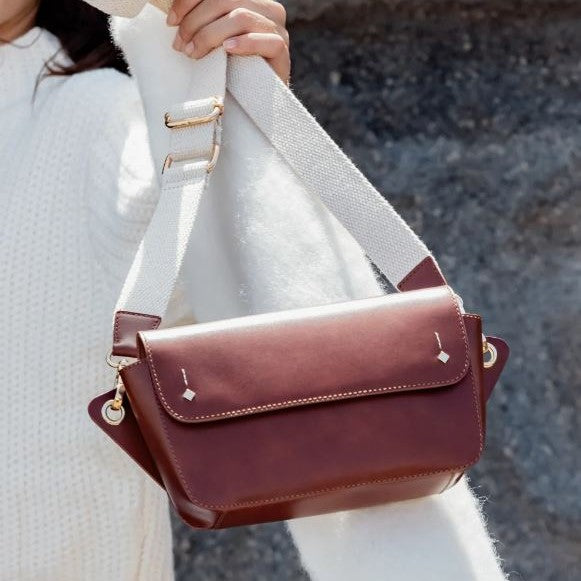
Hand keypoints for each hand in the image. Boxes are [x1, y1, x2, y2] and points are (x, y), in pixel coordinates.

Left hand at [167, 0, 289, 82]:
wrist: (253, 104)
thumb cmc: (230, 71)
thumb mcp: (214, 40)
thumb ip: (203, 21)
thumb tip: (173, 15)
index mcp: (249, 0)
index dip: (190, 1)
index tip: (171, 21)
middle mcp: (267, 9)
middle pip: (226, 0)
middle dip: (196, 21)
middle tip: (181, 44)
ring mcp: (278, 30)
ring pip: (241, 17)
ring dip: (211, 34)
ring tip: (195, 53)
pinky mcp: (282, 53)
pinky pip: (266, 41)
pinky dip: (243, 44)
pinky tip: (227, 51)